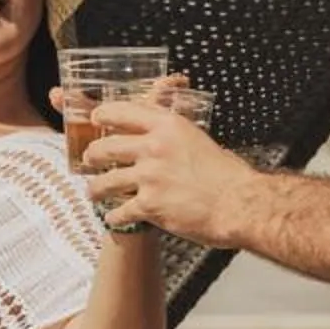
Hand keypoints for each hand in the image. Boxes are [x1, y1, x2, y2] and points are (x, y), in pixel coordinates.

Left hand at [84, 95, 253, 244]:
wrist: (239, 204)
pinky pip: (120, 211)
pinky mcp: (149, 205)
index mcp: (168, 125)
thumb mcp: (197, 138)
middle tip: (90, 159)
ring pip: (105, 181)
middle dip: (92, 155)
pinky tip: (114, 217)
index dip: (102, 115)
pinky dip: (114, 216)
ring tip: (94, 191)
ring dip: (96, 188)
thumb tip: (158, 134)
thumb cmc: (226, 174)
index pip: (121, 111)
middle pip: (105, 146)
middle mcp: (154, 147)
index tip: (96, 119)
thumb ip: (173, 134)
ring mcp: (149, 176)